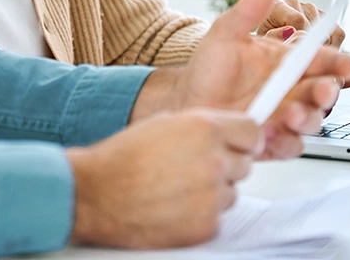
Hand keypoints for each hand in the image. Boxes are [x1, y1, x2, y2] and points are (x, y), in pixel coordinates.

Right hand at [67, 110, 260, 247]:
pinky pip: (217, 218)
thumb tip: (226, 133)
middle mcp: (214, 161)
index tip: (237, 145)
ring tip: (178, 189)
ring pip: (231, 193)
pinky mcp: (205, 226)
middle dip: (225, 166)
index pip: (253, 133)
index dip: (244, 140)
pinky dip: (200, 216)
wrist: (95, 194)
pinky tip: (174, 207)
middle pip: (244, 164)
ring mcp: (211, 197)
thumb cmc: (122, 158)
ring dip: (212, 192)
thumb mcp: (165, 123)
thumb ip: (202, 127)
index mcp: (205, 129)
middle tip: (194, 168)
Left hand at [131, 0, 349, 158]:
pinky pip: (290, 145)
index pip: (321, 60)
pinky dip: (285, 142)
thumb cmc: (208, 68)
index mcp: (286, 61)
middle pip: (323, 92)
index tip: (346, 63)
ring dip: (306, 119)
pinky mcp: (272, 140)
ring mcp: (283, 116)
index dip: (337, 61)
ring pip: (311, 121)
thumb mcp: (225, 34)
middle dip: (327, 92)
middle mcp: (290, 89)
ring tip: (288, 115)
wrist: (186, 102)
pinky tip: (269, 133)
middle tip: (319, 91)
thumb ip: (248, 10)